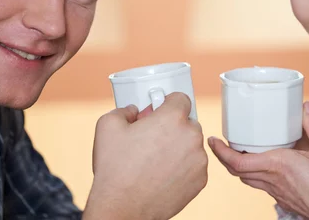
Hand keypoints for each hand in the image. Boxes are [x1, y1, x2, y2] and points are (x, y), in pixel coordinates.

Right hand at [84, 93, 207, 219]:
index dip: (167, 104)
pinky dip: (182, 168)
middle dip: (173, 127)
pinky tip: (162, 175)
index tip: (158, 113)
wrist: (122, 208)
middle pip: (188, 122)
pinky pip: (194, 166)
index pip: (181, 99)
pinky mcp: (200, 180)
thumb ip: (124, 110)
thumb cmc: (115, 168)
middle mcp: (191, 136)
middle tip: (152, 139)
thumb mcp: (107, 126)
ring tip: (154, 161)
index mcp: (172, 118)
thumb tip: (133, 111)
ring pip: (192, 145)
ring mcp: (199, 160)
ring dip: (179, 148)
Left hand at [209, 101, 308, 219]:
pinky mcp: (281, 197)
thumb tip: (305, 107)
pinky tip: (258, 165)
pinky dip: (251, 174)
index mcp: (277, 164)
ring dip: (236, 166)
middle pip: (236, 170)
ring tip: (235, 152)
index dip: (220, 152)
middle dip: (223, 157)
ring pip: (246, 178)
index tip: (213, 140)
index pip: (238, 161)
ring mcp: (274, 190)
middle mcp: (271, 178)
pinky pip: (258, 184)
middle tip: (218, 144)